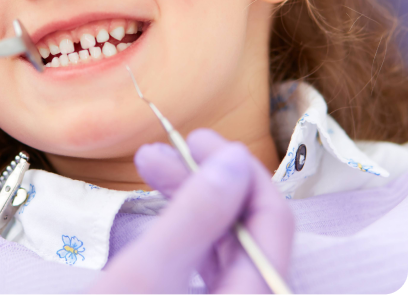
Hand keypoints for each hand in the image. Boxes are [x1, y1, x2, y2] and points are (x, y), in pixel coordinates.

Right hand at [90, 129, 293, 294]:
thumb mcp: (143, 277)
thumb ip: (193, 216)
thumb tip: (234, 157)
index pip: (272, 222)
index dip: (241, 172)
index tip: (198, 138)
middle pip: (246, 228)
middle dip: (205, 180)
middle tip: (162, 149)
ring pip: (223, 241)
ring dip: (190, 198)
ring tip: (147, 164)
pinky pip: (205, 259)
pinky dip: (183, 226)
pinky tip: (161, 205)